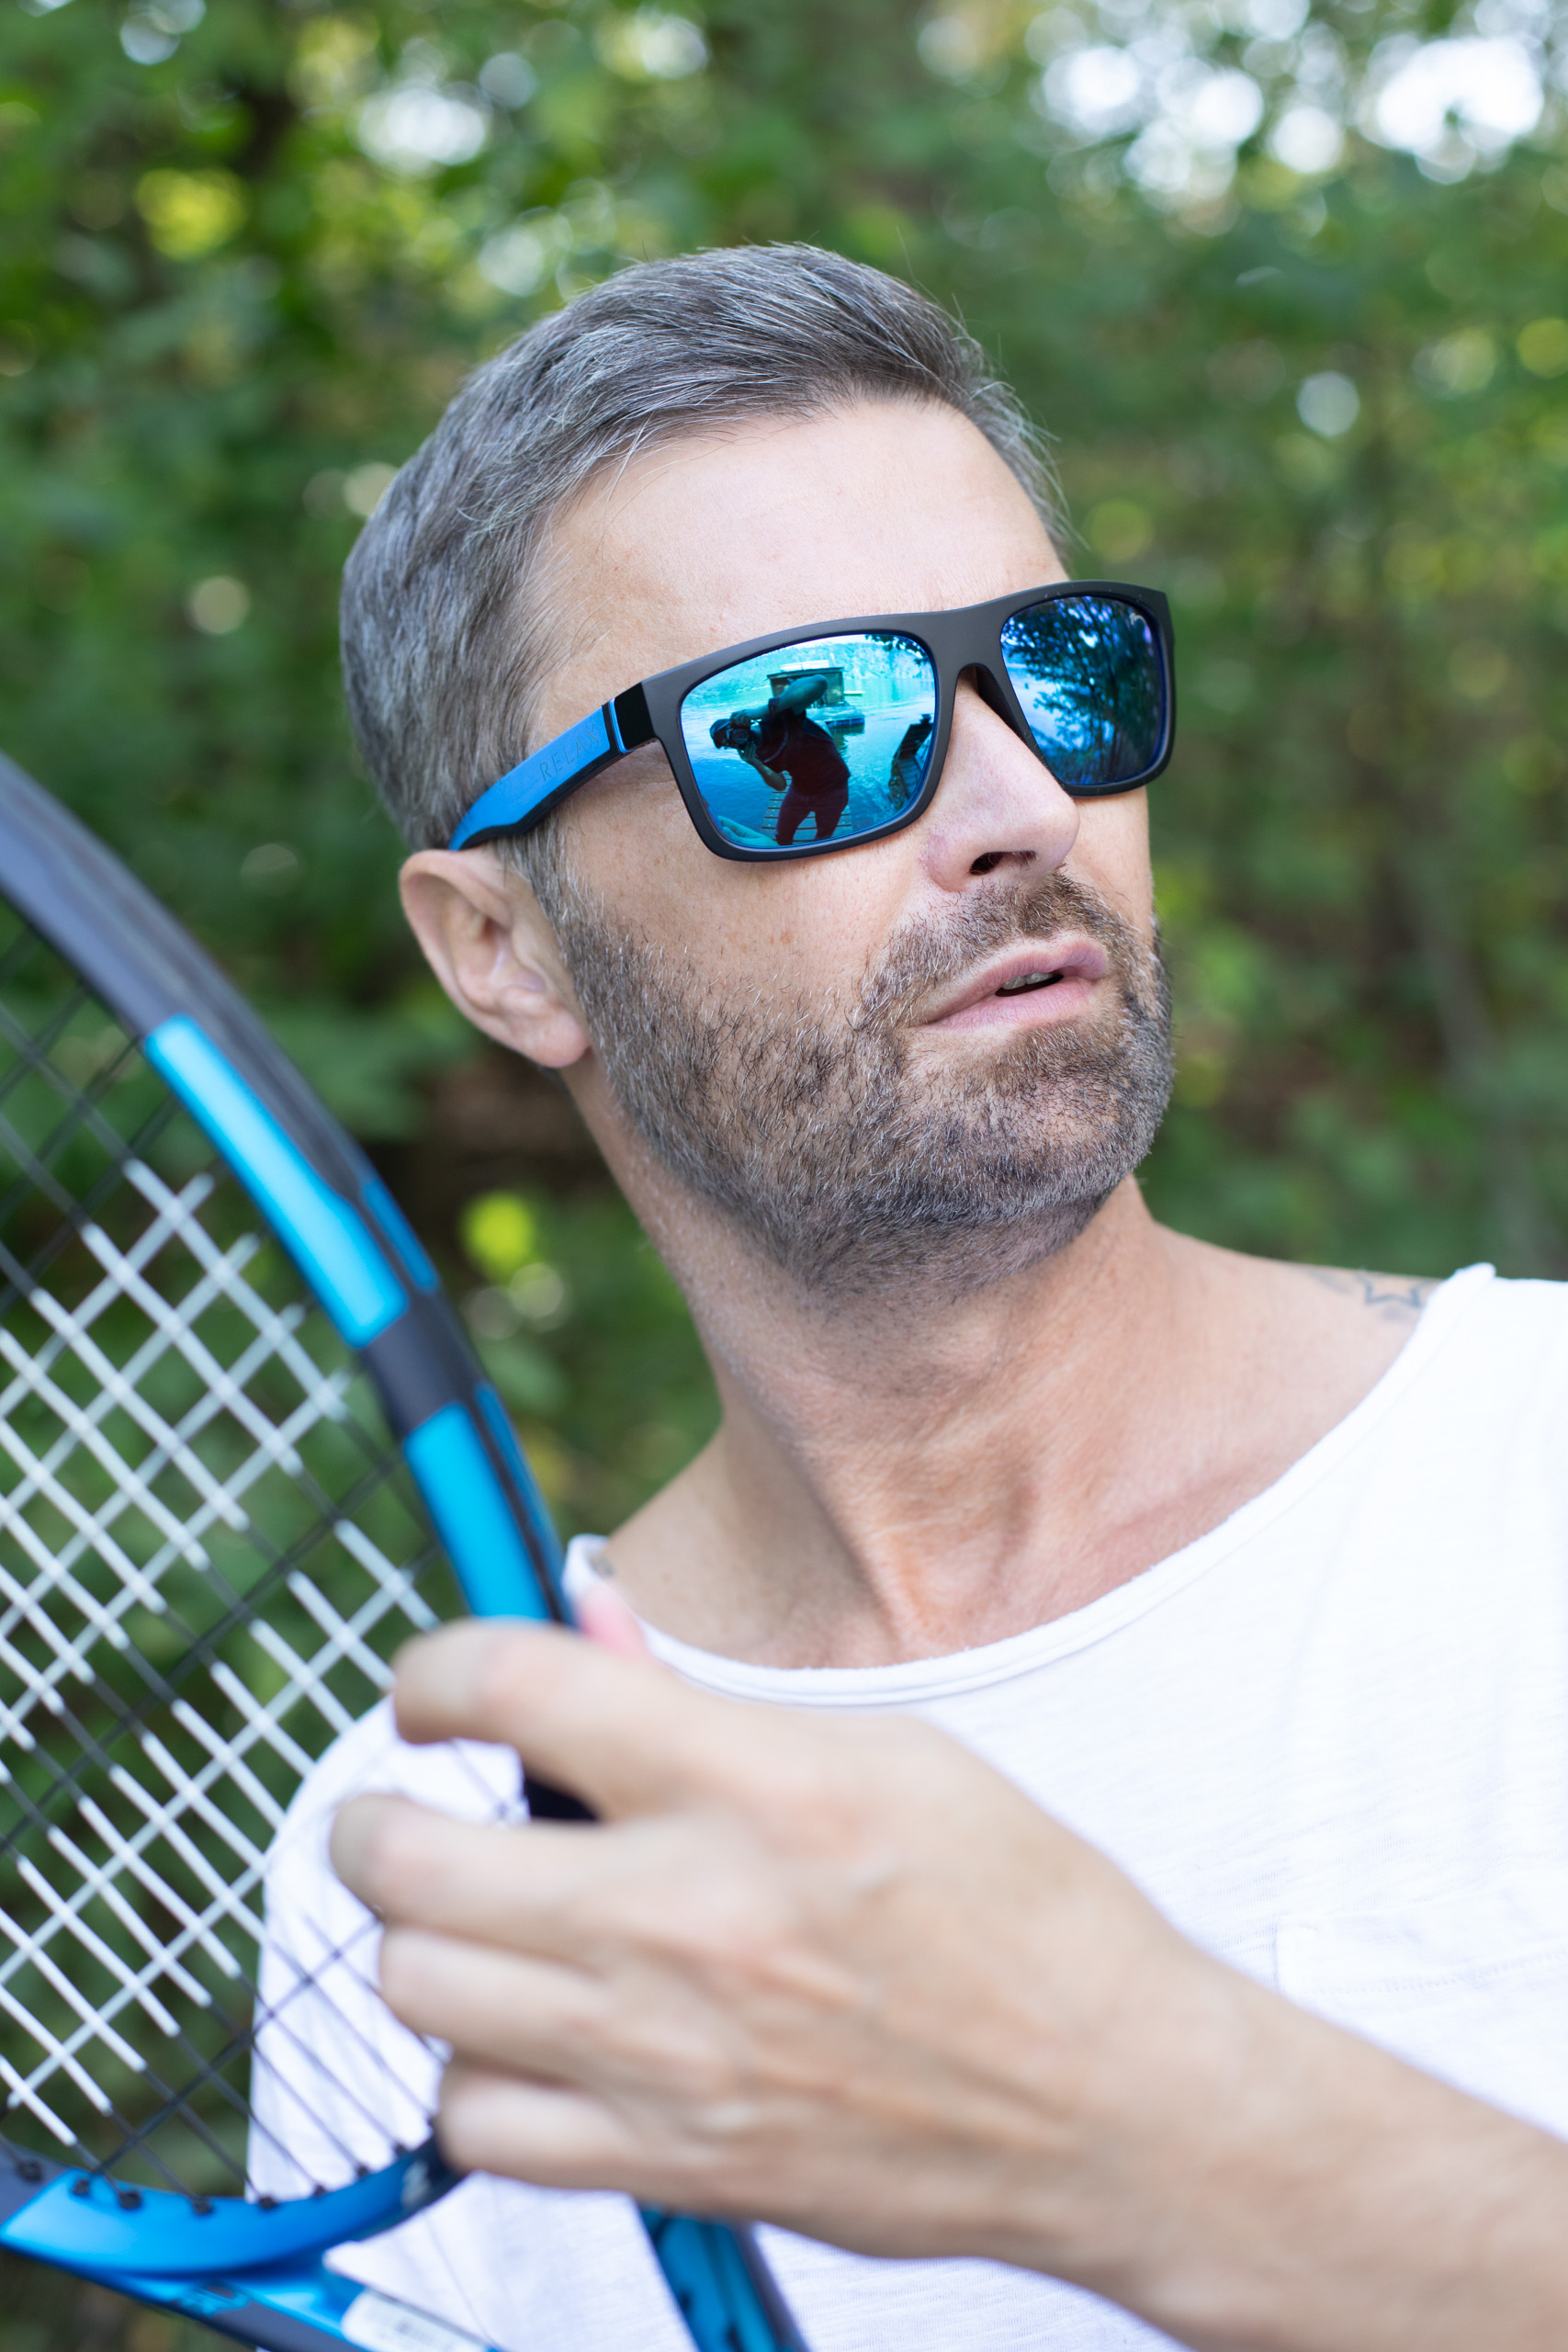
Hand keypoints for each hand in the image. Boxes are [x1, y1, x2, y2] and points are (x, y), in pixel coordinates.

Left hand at [332, 1624, 1567, 2351]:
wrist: (1110, 2102)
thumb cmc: (1016, 1902)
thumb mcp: (887, 1748)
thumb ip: (707, 1694)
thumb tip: (581, 1615)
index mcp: (755, 1782)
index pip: (516, 1686)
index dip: (432, 1668)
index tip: (430, 1688)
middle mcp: (691, 1914)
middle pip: (414, 1860)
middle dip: (374, 1816)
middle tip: (403, 1807)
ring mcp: (670, 2053)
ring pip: (420, 1993)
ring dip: (420, 1943)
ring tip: (471, 1921)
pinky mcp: (672, 2163)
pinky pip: (476, 2126)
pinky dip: (473, 2075)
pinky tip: (526, 2036)